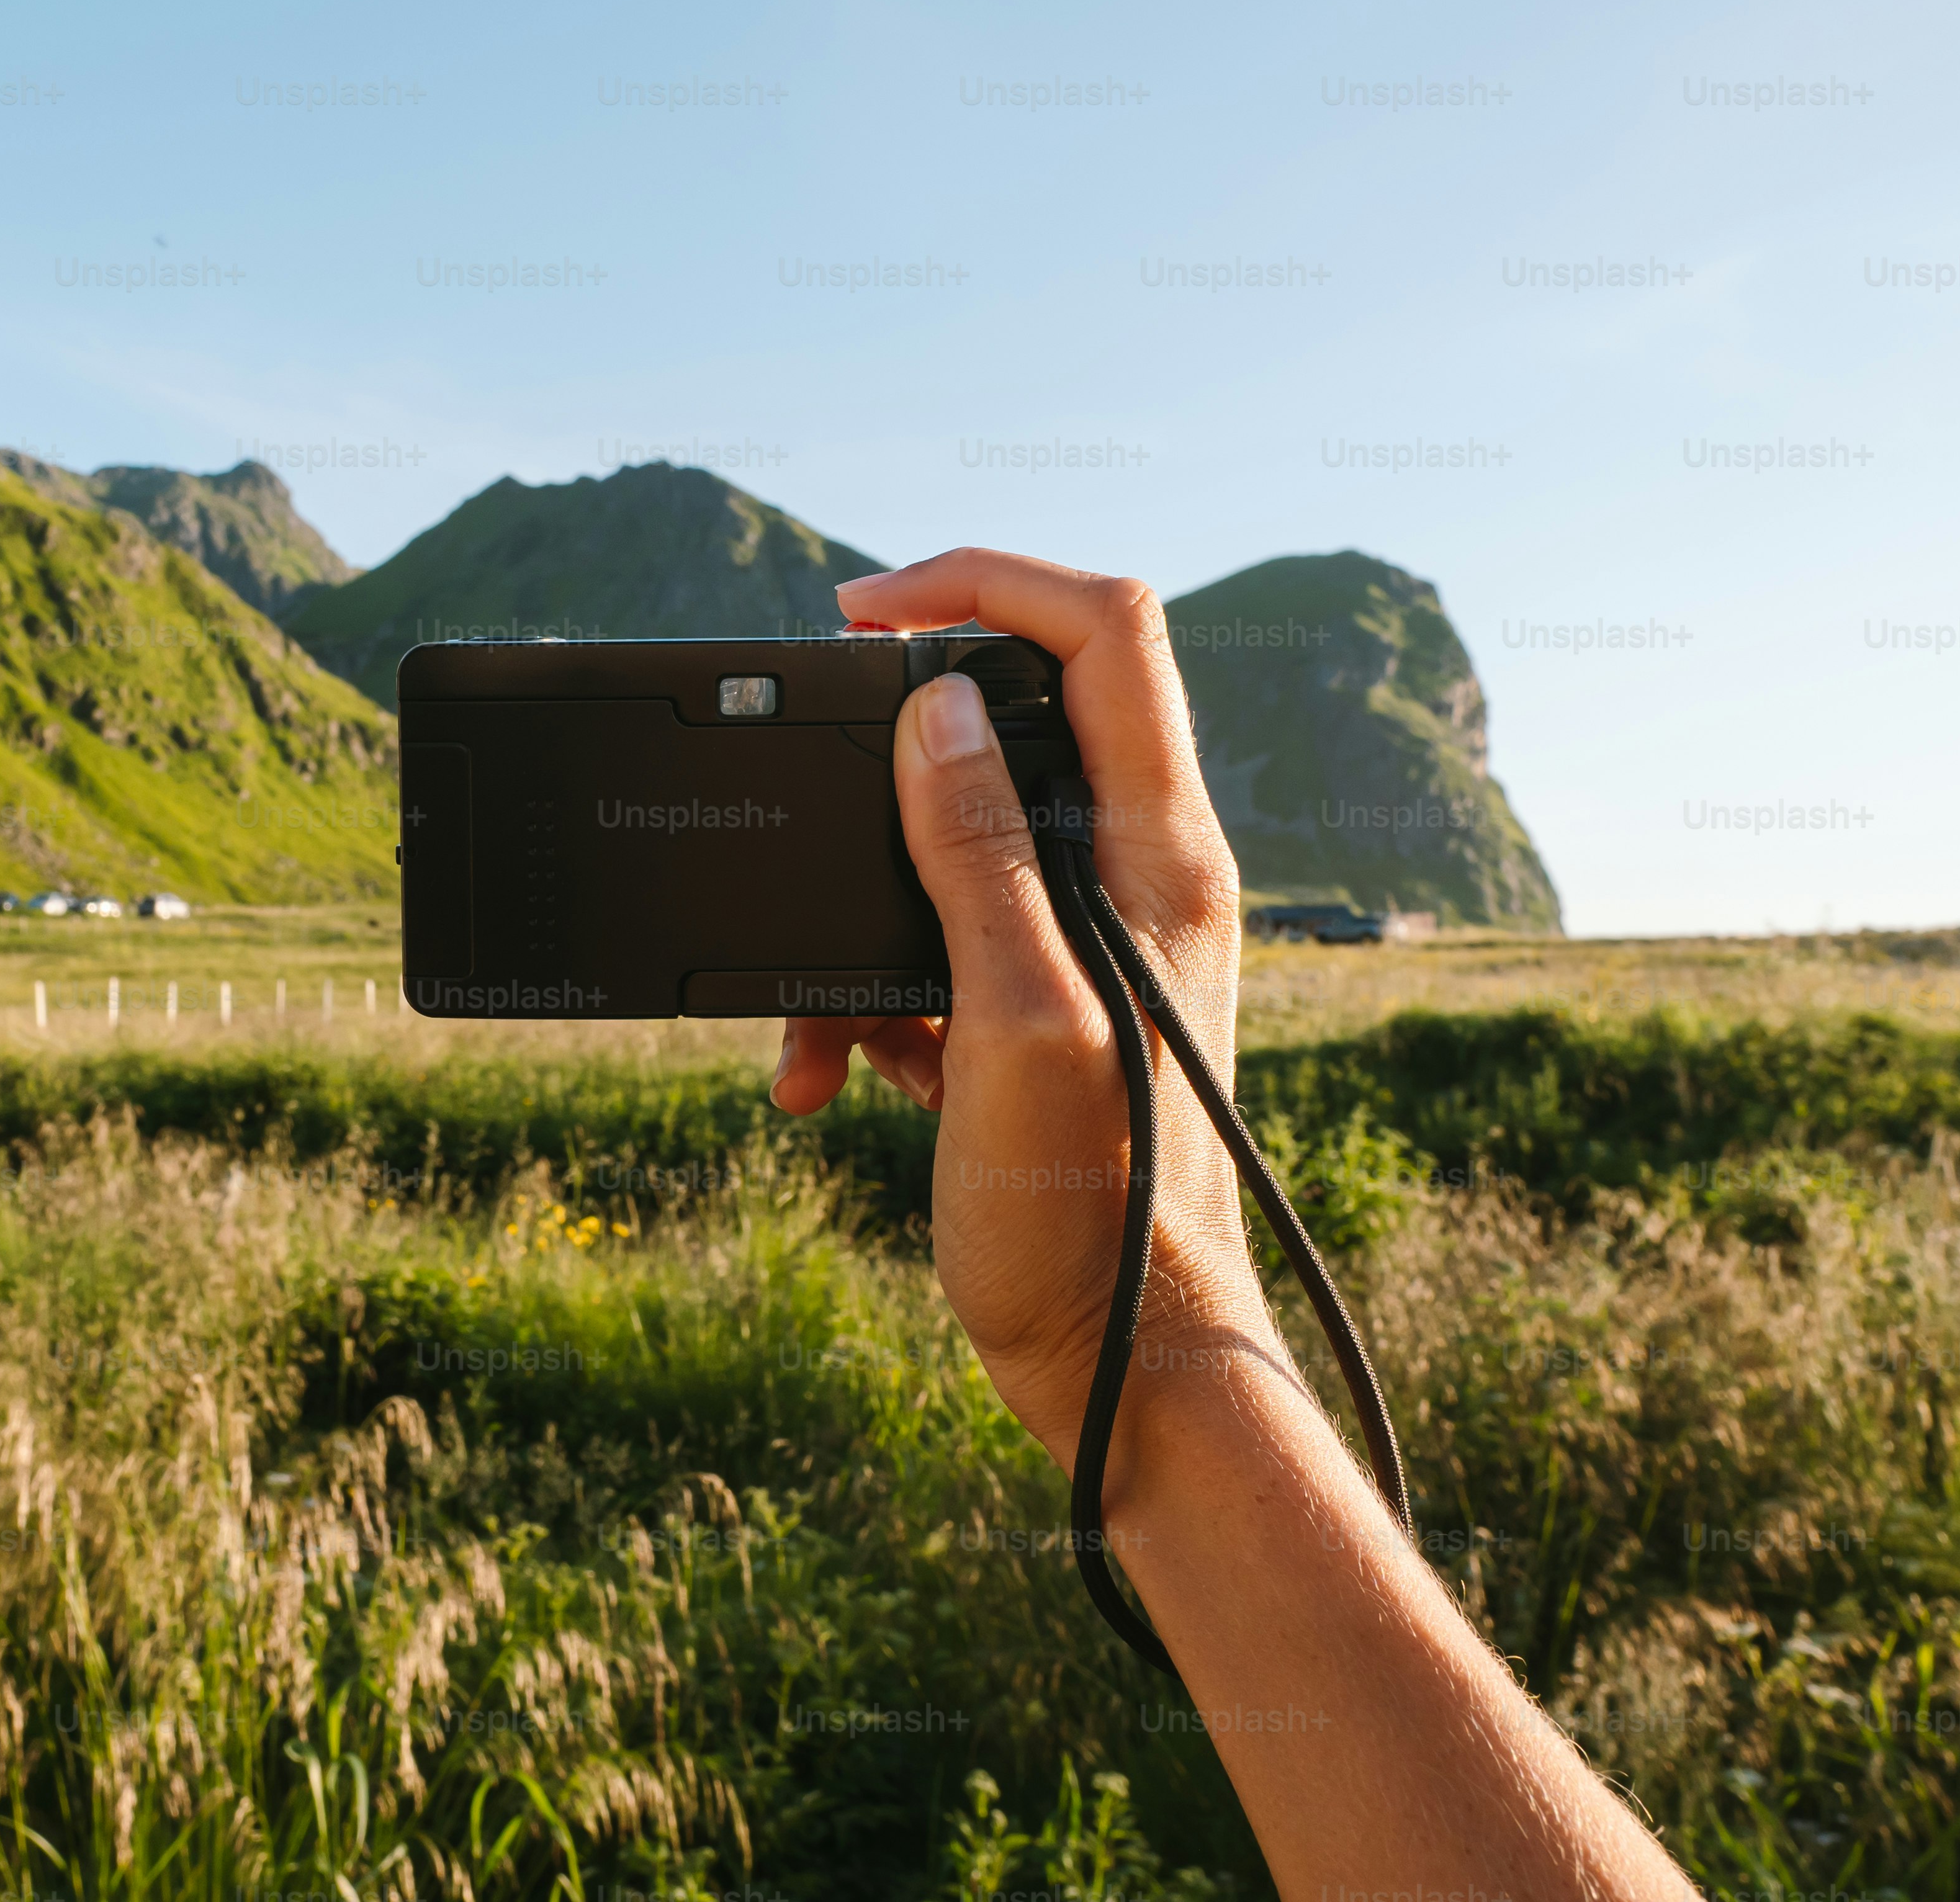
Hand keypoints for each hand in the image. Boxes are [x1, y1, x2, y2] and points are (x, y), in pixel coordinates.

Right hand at [769, 547, 1277, 1468]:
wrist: (1122, 1375)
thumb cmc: (1092, 1218)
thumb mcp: (1011, 1020)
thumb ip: (975, 856)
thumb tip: (931, 707)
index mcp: (1158, 855)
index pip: (1102, 632)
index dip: (981, 583)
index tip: (860, 615)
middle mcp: (1137, 875)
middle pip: (1010, 720)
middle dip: (883, 757)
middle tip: (801, 774)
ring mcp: (1091, 940)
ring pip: (949, 847)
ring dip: (853, 919)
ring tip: (809, 1036)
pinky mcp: (1040, 1006)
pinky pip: (934, 946)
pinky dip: (865, 997)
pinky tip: (833, 1077)